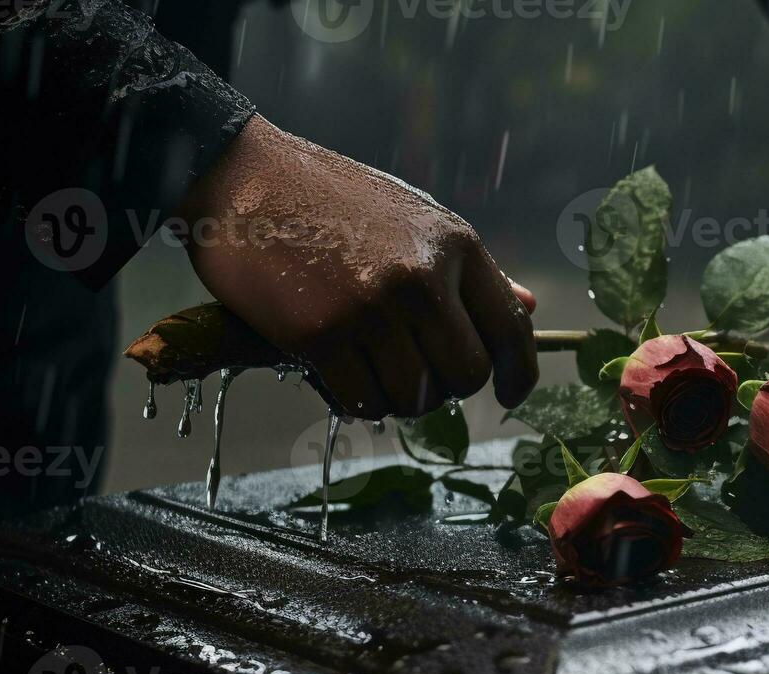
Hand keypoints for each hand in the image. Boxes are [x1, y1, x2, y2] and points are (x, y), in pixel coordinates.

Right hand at [173, 115, 537, 418]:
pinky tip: (341, 374)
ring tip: (373, 368)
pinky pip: (362, 402)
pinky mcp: (319, 336)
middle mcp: (420, 278)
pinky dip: (356, 400)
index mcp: (453, 245)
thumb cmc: (330, 198)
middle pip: (465, 375)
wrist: (241, 175)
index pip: (510, 329)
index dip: (518, 373)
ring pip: (415, 397)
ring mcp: (370, 309)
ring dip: (398, 397)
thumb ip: (470, 271)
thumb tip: (526, 308)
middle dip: (447, 387)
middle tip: (419, 373)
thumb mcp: (415, 218)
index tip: (510, 393)